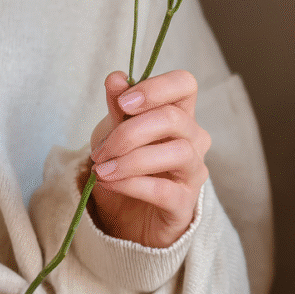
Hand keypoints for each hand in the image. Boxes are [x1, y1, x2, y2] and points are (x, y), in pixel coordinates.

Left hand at [88, 70, 210, 248]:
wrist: (126, 216)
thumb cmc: (126, 165)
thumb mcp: (114, 131)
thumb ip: (118, 107)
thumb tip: (116, 78)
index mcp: (179, 113)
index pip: (184, 84)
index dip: (155, 88)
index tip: (123, 102)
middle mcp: (194, 139)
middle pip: (173, 118)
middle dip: (129, 132)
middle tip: (100, 150)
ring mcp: (193, 171)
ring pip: (177, 152)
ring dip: (131, 159)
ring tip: (102, 170)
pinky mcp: (185, 204)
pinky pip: (164, 190)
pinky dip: (131, 183)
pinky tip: (109, 183)